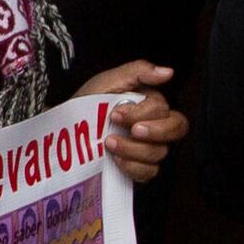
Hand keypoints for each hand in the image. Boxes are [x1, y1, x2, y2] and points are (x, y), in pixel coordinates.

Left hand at [83, 59, 185, 183]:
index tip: (117, 113)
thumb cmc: (89, 103)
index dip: (143, 113)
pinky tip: (115, 160)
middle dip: (154, 131)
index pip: (164, 110)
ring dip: (133, 149)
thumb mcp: (110, 80)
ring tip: (109, 143)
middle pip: (176, 129)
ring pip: (160, 152)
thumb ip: (139, 71)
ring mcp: (149, 148)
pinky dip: (132, 167)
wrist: (67, 128)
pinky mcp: (140, 168)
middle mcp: (155, 126)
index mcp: (150, 104)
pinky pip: (149, 172)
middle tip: (131, 130)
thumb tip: (168, 72)